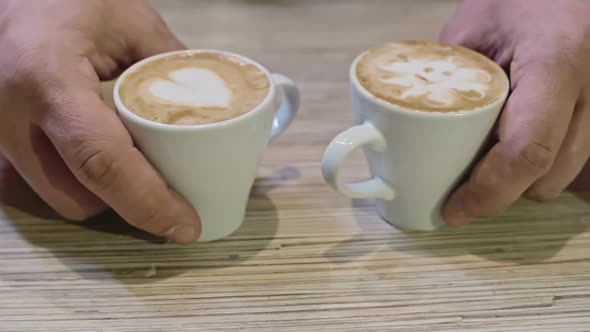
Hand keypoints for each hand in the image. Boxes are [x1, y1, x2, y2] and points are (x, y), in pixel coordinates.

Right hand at [0, 0, 200, 242]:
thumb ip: (171, 63)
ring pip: (57, 197)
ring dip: (105, 200)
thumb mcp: (129, 20)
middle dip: (130, 209)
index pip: (102, 161)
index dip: (148, 203)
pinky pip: (41, 183)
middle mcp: (12, 117)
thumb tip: (211, 106)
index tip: (185, 226)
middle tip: (175, 205)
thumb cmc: (64, 0)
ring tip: (144, 181)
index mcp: (49, 81)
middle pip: (77, 196)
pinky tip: (108, 168)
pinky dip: (80, 185)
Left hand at [440, 0, 589, 225]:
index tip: (454, 209)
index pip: (527, 149)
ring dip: (522, 183)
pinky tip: (513, 152)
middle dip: (501, 194)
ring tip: (485, 166)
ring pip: (566, 175)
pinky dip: (542, 167)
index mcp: (556, 65)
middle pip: (548, 175)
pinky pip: (576, 161)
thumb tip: (412, 125)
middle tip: (460, 191)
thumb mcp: (472, 25)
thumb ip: (447, 74)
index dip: (488, 192)